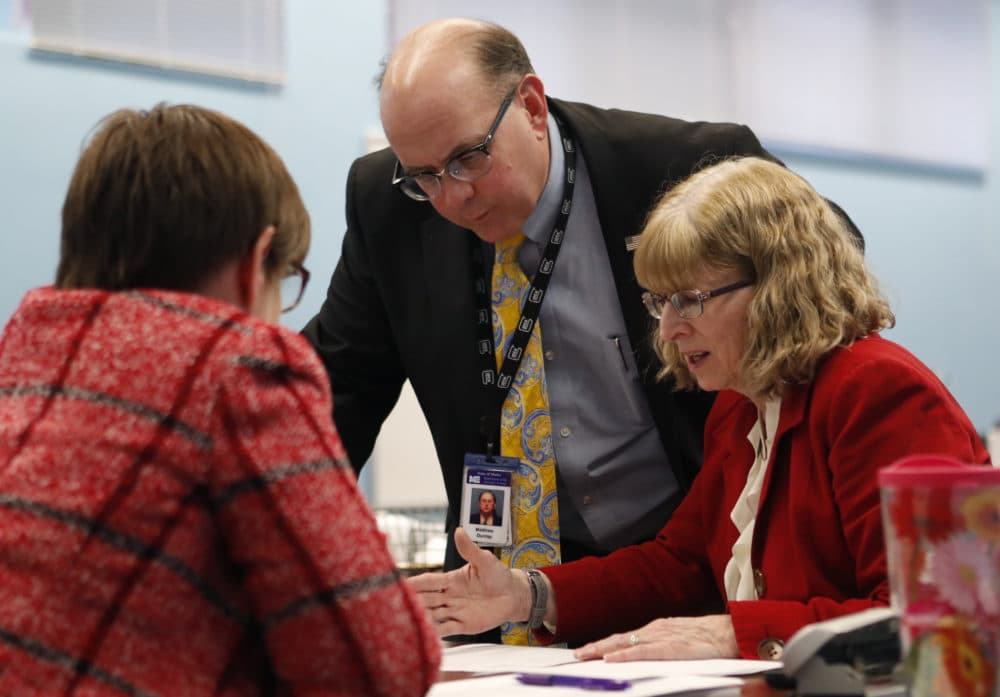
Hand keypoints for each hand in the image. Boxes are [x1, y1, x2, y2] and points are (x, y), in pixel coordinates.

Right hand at [407, 528, 528, 636]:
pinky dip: (436, 632)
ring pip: (433, 615)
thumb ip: (470, 549)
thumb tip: (459, 530)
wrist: (513, 595)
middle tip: (396, 606)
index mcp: (451, 580)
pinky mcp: (464, 625)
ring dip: (422, 618)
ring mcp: (455, 611)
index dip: (414, 583)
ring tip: (407, 622)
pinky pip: (447, 629)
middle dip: (413, 602)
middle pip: (426, 600)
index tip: (398, 583)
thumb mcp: (485, 560)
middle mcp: (449, 596)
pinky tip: (426, 635)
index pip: (428, 581)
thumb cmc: (498, 575)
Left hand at [573, 615, 738, 661]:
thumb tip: (644, 656)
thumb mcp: (680, 640)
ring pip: (625, 643)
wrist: (731, 634)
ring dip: (602, 650)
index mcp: (657, 629)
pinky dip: (625, 655)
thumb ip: (662, 647)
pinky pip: (643, 652)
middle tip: (576, 655)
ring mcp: (662, 638)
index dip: (604, 645)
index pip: (624, 637)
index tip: (586, 651)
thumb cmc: (709, 640)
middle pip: (619, 639)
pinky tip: (611, 659)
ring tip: (584, 656)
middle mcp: (655, 630)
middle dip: (596, 647)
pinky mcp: (671, 647)